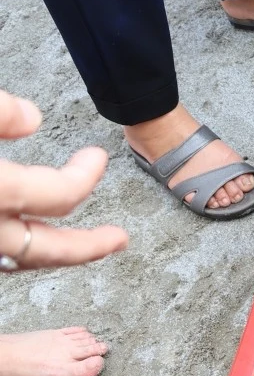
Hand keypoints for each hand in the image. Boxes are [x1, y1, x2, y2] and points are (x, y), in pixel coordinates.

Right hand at [0, 91, 127, 270]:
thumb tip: (32, 117)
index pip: (58, 194)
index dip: (85, 177)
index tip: (97, 158)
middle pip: (43, 249)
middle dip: (86, 247)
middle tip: (119, 240)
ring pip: (16, 258)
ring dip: (52, 253)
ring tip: (82, 247)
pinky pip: (0, 252)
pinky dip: (20, 248)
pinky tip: (28, 234)